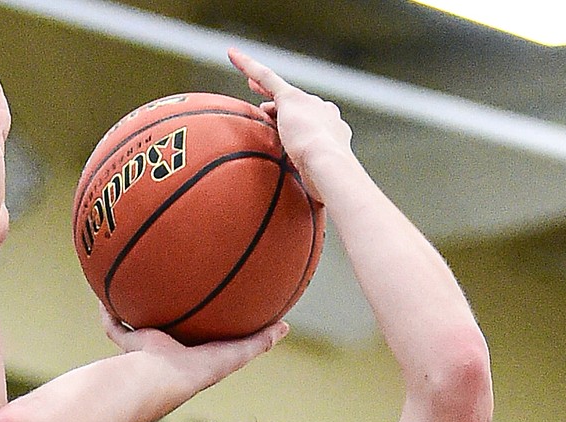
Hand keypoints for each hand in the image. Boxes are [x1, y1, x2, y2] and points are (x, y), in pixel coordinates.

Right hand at [100, 303, 287, 386]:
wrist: (160, 380)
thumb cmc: (198, 371)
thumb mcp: (235, 354)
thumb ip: (259, 342)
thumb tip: (287, 327)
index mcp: (194, 356)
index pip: (204, 337)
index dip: (208, 322)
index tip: (212, 303)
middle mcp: (169, 353)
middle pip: (171, 329)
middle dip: (171, 312)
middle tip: (175, 286)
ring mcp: (146, 351)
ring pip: (139, 326)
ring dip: (136, 309)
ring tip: (136, 282)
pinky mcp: (128, 346)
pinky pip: (115, 325)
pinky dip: (108, 310)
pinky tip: (106, 287)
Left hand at [228, 50, 351, 204]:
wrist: (330, 167)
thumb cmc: (330, 188)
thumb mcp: (319, 193)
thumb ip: (312, 197)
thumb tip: (310, 222)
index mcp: (334, 133)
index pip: (313, 128)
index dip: (301, 130)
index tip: (293, 136)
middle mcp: (324, 113)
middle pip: (298, 109)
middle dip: (283, 110)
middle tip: (269, 112)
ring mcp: (308, 104)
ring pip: (280, 95)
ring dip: (265, 91)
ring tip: (248, 83)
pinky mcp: (291, 98)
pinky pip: (266, 77)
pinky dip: (248, 66)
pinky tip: (231, 55)